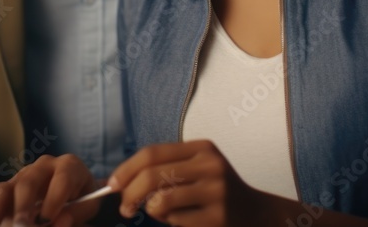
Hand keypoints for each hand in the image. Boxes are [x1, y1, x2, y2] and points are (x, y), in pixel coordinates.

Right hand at [0, 154, 97, 226]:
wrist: (73, 194)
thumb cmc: (81, 199)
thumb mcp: (88, 207)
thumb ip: (76, 214)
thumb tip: (59, 220)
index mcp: (69, 167)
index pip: (62, 179)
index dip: (53, 200)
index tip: (46, 220)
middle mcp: (43, 166)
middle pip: (28, 182)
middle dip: (23, 207)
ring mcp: (22, 175)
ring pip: (6, 188)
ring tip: (1, 225)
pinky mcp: (7, 186)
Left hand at [108, 140, 269, 226]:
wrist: (256, 214)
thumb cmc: (215, 191)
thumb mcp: (198, 168)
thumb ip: (166, 169)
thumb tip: (121, 181)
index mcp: (202, 148)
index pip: (152, 153)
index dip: (126, 169)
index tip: (112, 184)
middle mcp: (211, 165)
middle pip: (152, 175)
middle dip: (129, 194)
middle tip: (125, 208)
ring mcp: (216, 192)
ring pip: (160, 201)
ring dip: (152, 211)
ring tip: (161, 214)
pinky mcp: (218, 218)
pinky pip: (176, 221)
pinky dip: (170, 223)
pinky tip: (183, 221)